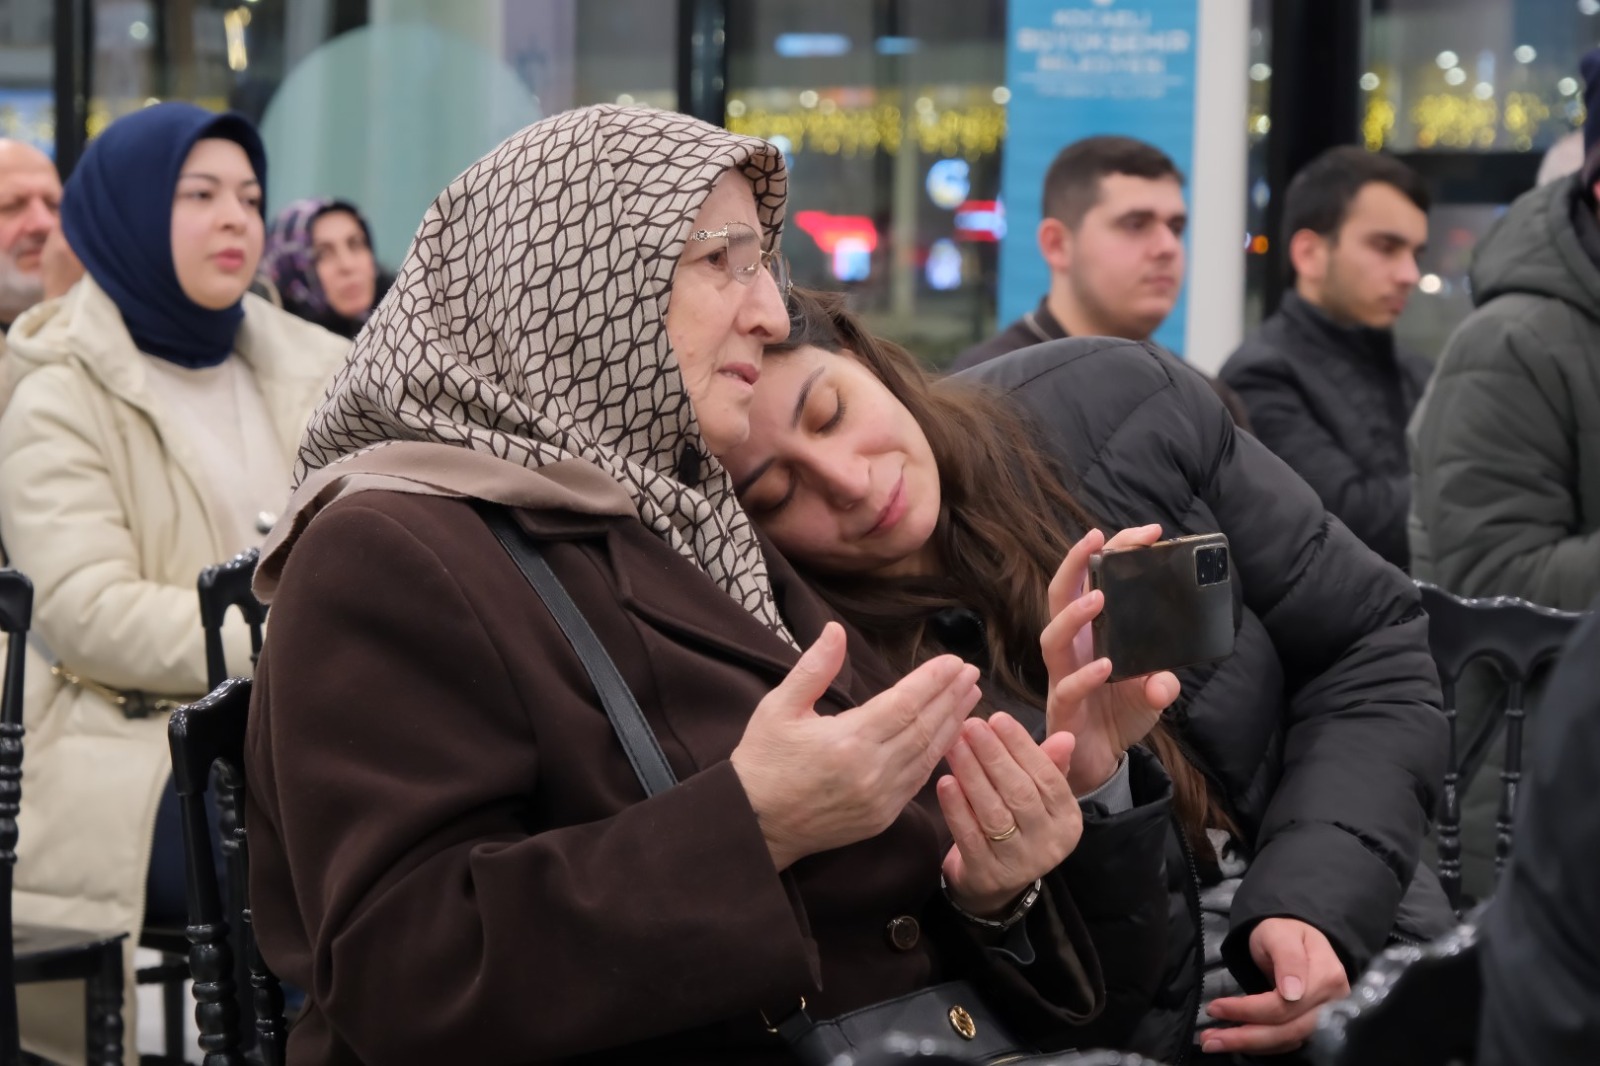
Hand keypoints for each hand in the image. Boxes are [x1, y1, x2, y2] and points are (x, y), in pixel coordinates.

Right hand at [731, 622, 981, 870]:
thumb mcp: (778, 707)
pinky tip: (948, 737)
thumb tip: (836, 630)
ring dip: (952, 723)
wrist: (754, 825)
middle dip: (951, 697)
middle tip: (971, 672)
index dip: (933, 680)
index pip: (905, 703)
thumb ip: (813, 669)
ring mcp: (880, 799)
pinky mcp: (881, 818)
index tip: (954, 661)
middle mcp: (871, 771)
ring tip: (970, 698)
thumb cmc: (762, 761)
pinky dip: (937, 755)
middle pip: (924, 727)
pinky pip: (919, 781)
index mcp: (848, 740)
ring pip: (928, 755)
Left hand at [938, 713, 1082, 917]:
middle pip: (1020, 793)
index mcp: (1068, 819)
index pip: (1047, 777)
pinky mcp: (987, 875)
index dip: (1022, 746)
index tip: (997, 718)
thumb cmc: (1018, 825)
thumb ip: (1048, 765)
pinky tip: (944, 782)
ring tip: (955, 745)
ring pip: (994, 813)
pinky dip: (956, 808)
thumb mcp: (1039, 798)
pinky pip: (970, 836)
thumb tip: (1066, 736)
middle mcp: (1049, 843)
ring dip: (972, 775)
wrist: (993, 884)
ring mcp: (1019, 863)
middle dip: (994, 755)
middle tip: (971, 725)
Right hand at [1042, 525, 1181, 791]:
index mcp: (1091, 634)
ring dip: (1074, 615)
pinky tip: (1106, 666)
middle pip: (1060, 596)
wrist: (1100, 763)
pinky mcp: (1063, 707)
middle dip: (1075, 564)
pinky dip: (1086, 675)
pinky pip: (1069, 686)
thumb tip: (1165, 682)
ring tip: (1098, 598)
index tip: (1146, 532)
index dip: (1113, 554)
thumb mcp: (1150, 692)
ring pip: (1053, 636)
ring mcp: (1063, 675)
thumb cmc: (1116, 716)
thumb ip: (1160, 681)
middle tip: (1096, 538)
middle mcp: (1072, 648)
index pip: (1093, 581)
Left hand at [1201, 918, 1350, 1055]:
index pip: (1286, 1005)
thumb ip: (1288, 959)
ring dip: (1248, 1044)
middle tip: (1209, 1039)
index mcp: (1327, 977)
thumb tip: (1292, 993)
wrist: (1294, 935)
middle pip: (1288, 1029)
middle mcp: (1331, 1003)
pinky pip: (1286, 1042)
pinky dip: (1259, 1045)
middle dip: (1245, 1037)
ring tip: (1213, 1042)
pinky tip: (1236, 1041)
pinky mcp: (1312, 1026)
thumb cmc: (1284, 931)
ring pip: (1286, 1040)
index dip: (1250, 1010)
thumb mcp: (1280, 934)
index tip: (1215, 1007)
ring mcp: (1324, 1018)